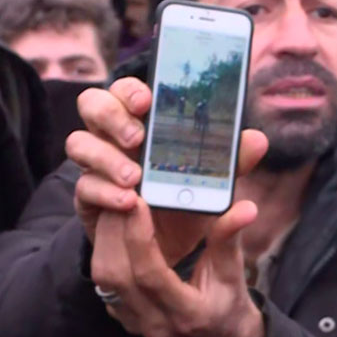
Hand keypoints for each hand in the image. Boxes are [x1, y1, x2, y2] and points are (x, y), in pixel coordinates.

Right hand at [67, 77, 267, 261]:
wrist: (164, 247)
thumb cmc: (184, 199)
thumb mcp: (212, 180)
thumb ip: (232, 160)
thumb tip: (257, 139)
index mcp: (144, 121)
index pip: (126, 90)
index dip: (131, 89)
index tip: (147, 99)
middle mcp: (113, 137)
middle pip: (92, 105)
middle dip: (111, 116)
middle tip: (138, 137)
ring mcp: (96, 165)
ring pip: (79, 142)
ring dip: (106, 157)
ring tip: (134, 177)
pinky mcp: (88, 197)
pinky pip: (84, 186)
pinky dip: (105, 192)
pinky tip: (128, 202)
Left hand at [92, 198, 264, 336]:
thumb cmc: (229, 302)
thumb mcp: (233, 272)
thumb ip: (230, 239)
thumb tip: (245, 207)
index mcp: (188, 313)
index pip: (150, 274)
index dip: (139, 236)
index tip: (138, 201)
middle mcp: (155, 323)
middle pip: (116, 274)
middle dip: (114, 230)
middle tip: (120, 194)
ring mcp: (135, 324)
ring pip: (103, 278)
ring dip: (105, 238)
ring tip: (115, 206)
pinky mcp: (123, 317)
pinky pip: (103, 283)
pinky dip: (104, 251)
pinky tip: (113, 228)